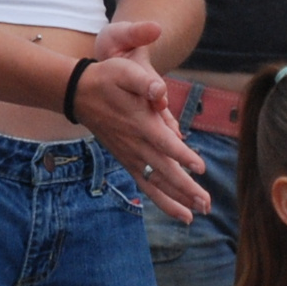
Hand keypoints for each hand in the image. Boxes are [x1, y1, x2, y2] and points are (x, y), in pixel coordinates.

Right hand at [70, 21, 207, 220]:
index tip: (201, 168)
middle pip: (164, 171)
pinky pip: (147, 186)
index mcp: (140, 123)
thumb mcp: (125, 71)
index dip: (183, 156)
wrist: (80, 94)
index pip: (164, 144)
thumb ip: (144, 82)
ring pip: (156, 184)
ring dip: (177, 200)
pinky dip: (163, 200)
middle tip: (206, 204)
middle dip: (186, 189)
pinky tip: (180, 212)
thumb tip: (160, 90)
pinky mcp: (128, 161)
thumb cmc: (108, 79)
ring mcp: (131, 156)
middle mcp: (136, 145)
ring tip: (197, 214)